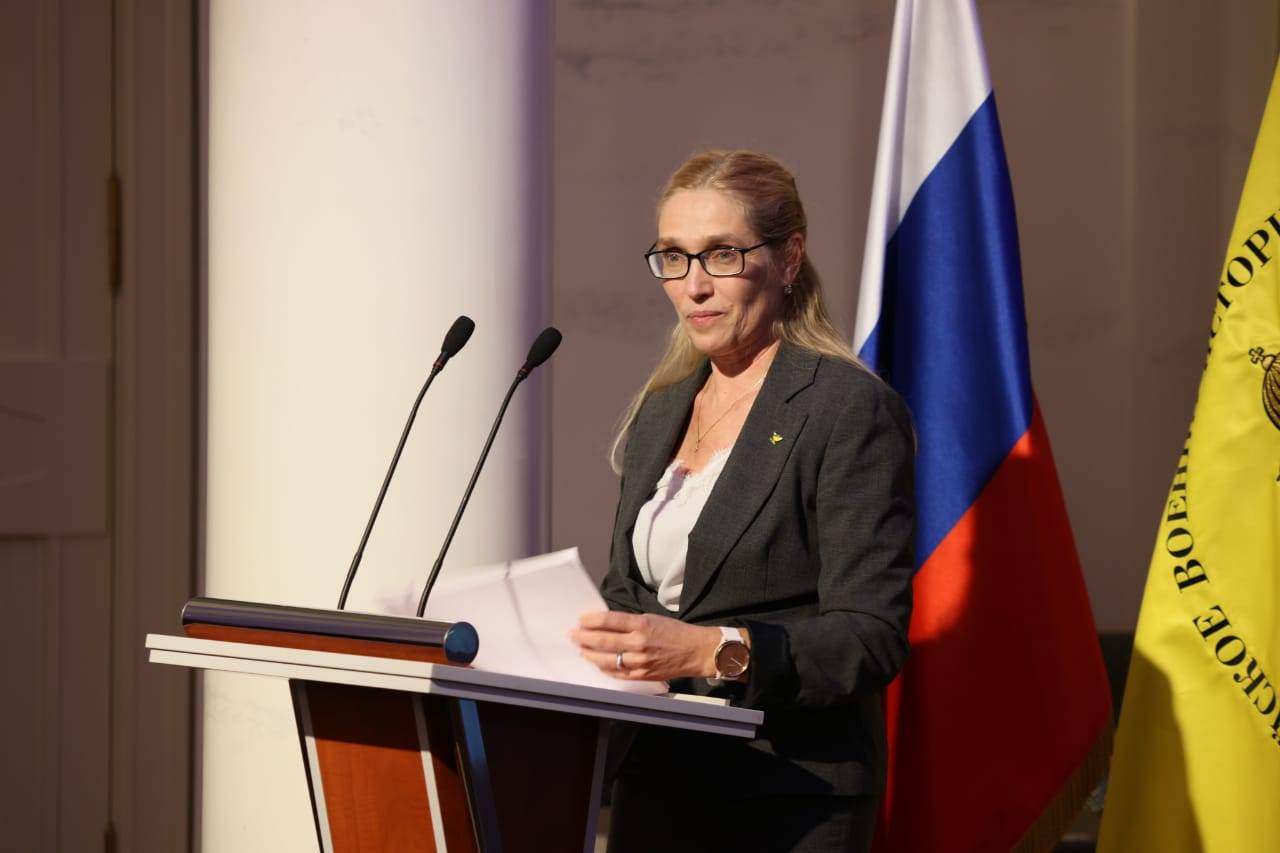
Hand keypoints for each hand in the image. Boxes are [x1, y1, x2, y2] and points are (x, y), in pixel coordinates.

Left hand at [570, 611, 720, 681]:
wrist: (696, 651)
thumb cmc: (675, 632)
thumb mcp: (652, 618)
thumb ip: (630, 622)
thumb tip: (605, 623)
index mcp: (641, 625)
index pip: (608, 621)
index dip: (591, 620)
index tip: (581, 620)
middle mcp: (638, 643)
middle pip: (603, 640)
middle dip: (583, 637)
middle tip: (572, 634)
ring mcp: (639, 662)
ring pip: (606, 659)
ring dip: (589, 654)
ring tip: (580, 649)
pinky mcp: (642, 675)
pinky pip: (617, 673)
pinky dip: (604, 668)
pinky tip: (597, 663)